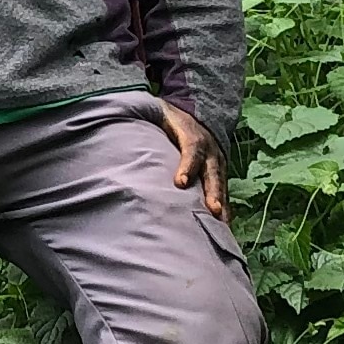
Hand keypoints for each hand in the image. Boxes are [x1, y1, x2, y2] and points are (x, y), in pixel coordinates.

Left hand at [148, 98, 227, 219]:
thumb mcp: (158, 119)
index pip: (192, 150)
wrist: (191, 116)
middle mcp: (210, 151)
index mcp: (193, 137)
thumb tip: (118, 142)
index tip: (181, 183)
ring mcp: (217, 163)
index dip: (187, 166)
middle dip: (213, 192)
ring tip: (223, 224)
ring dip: (222, 204)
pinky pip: (223, 192)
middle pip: (213, 172)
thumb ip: (142, 131)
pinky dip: (225, 209)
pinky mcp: (219, 174)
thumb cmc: (167, 122)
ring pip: (221, 184)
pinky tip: (224, 227)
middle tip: (213, 210)